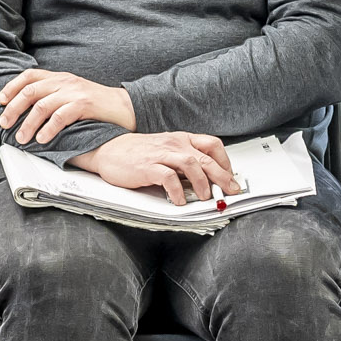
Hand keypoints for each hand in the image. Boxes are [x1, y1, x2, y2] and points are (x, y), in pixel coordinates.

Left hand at [0, 68, 137, 146]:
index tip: (1, 101)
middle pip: (30, 91)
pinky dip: (48, 129)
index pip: (29, 76)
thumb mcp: (73, 94)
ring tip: (22, 138)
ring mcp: (75, 92)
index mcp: (60, 78)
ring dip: (27, 123)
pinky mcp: (84, 104)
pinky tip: (42, 139)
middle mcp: (65, 81)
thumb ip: (53, 96)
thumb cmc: (98, 106)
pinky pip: (60, 116)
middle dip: (13, 109)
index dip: (12, 87)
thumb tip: (27, 109)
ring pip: (41, 105)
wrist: (125, 108)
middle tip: (5, 124)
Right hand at [72, 131, 239, 204]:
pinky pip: (168, 178)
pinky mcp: (147, 167)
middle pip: (207, 158)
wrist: (108, 149)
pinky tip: (179, 201)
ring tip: (205, 197)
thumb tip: (206, 178)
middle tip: (231, 190)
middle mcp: (174, 144)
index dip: (225, 162)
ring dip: (203, 183)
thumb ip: (185, 161)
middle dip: (223, 176)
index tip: (231, 177)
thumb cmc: (138, 152)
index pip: (212, 145)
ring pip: (191, 165)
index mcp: (181, 139)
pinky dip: (177, 191)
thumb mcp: (167, 150)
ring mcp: (161, 154)